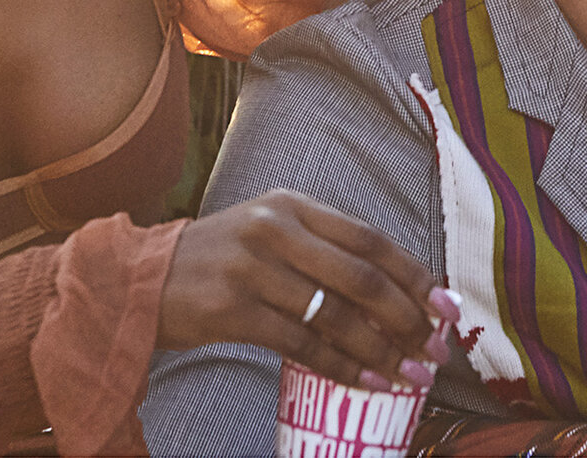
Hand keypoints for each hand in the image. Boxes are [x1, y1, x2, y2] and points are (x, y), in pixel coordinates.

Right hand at [161, 191, 456, 388]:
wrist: (139, 279)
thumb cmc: (220, 260)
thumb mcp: (269, 234)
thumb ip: (323, 252)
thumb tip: (394, 291)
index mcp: (293, 206)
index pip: (370, 239)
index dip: (414, 274)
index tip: (447, 305)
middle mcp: (276, 229)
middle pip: (362, 277)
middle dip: (408, 317)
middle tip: (437, 348)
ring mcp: (253, 268)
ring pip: (336, 315)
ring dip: (382, 350)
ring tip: (412, 374)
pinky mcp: (233, 309)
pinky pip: (302, 344)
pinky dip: (341, 366)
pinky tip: (367, 381)